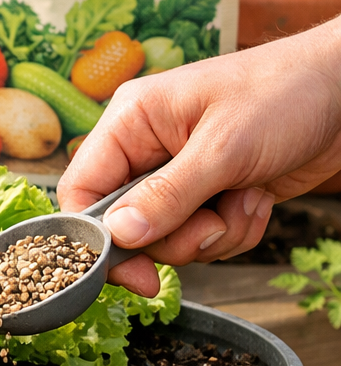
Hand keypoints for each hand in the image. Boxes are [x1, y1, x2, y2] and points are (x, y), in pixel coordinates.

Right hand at [57, 24, 340, 295]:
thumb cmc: (284, 94)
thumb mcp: (223, 148)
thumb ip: (168, 195)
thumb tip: (120, 236)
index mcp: (130, 122)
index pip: (81, 189)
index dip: (98, 236)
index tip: (134, 272)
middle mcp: (147, 150)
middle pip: (128, 225)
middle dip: (178, 236)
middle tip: (214, 221)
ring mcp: (180, 174)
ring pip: (170, 238)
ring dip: (215, 233)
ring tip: (246, 198)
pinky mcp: (212, 193)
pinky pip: (205, 237)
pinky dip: (236, 230)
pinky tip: (258, 197)